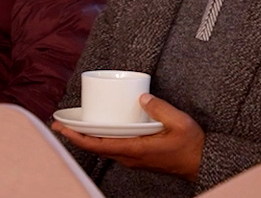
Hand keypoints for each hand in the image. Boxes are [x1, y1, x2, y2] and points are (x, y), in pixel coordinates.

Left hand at [52, 93, 204, 181]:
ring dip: (87, 137)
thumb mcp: (179, 122)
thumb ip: (159, 109)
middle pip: (96, 148)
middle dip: (76, 136)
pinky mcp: (138, 155)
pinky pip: (113, 147)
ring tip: (74, 124)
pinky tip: (100, 128)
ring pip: (104, 148)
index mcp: (136, 149)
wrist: (202, 162)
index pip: (99, 145)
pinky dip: (101, 138)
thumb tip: (141, 98)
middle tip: (59, 124)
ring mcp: (133, 158)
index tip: (62, 129)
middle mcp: (130, 156)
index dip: (78, 137)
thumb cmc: (191, 145)